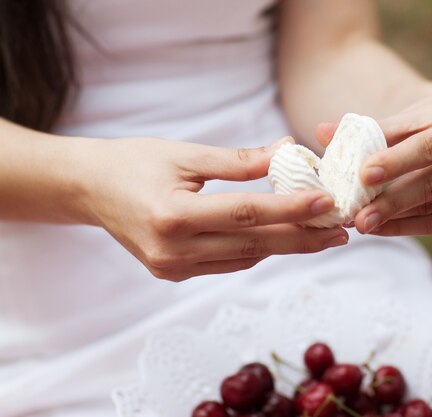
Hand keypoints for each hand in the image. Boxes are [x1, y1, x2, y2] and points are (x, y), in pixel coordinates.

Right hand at [78, 137, 347, 279]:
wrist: (88, 189)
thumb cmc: (133, 162)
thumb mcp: (184, 153)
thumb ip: (238, 159)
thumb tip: (288, 151)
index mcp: (173, 215)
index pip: (248, 214)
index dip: (292, 208)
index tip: (329, 201)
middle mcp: (173, 250)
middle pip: (254, 244)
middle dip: (303, 238)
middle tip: (342, 231)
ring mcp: (172, 268)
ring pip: (245, 259)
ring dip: (286, 246)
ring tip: (322, 235)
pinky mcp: (173, 273)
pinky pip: (227, 264)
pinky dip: (258, 251)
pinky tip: (283, 239)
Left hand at [317, 96, 431, 235]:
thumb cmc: (431, 124)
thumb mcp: (407, 119)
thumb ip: (368, 129)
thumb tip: (320, 132)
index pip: (430, 147)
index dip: (395, 161)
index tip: (362, 175)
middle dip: (391, 201)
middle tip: (357, 217)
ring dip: (394, 217)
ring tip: (361, 223)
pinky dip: (407, 227)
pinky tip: (380, 229)